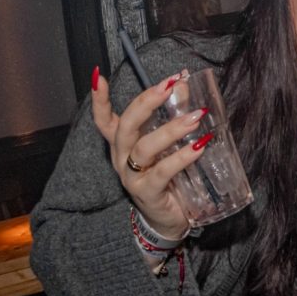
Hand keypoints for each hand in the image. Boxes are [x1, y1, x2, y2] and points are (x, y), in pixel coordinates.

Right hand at [91, 70, 208, 238]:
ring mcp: (131, 176)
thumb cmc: (166, 176)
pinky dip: (181, 157)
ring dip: (171, 129)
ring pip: (144, 147)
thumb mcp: (167, 143)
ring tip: (195, 117)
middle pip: (125, 126)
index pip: (104, 119)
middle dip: (146, 102)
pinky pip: (162, 172)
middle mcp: (121, 158)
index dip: (98, 99)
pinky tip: (199, 147)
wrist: (166, 219)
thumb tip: (182, 84)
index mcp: (122, 144)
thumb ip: (172, 114)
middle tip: (168, 85)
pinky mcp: (147, 193)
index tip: (97, 75)